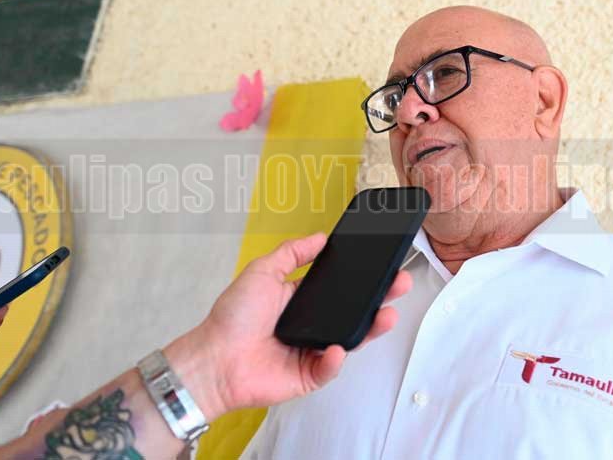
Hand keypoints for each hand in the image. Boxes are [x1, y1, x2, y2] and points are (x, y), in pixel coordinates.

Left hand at [165, 233, 411, 419]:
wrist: (214, 359)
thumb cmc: (232, 318)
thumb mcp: (262, 272)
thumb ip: (291, 253)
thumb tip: (319, 237)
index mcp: (303, 301)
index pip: (342, 288)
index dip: (364, 278)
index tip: (383, 264)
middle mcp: (313, 325)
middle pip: (355, 312)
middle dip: (380, 299)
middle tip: (399, 284)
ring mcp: (313, 351)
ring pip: (351, 339)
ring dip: (371, 329)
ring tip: (386, 315)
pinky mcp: (309, 376)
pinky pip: (330, 367)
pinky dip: (334, 360)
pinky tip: (335, 349)